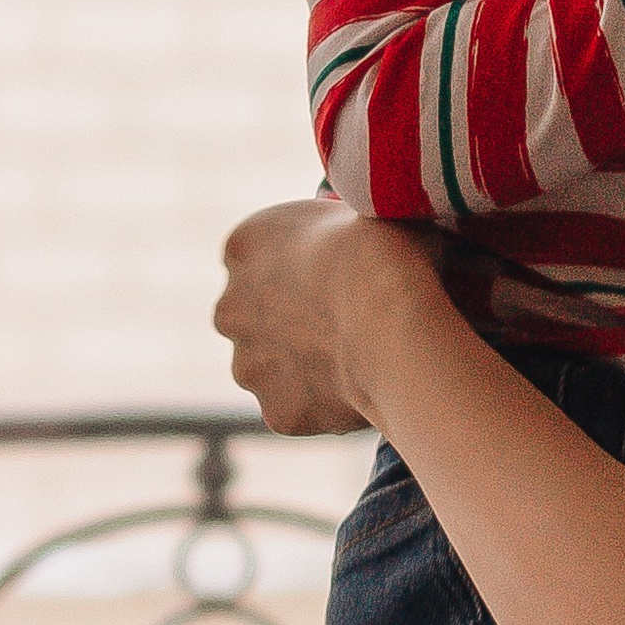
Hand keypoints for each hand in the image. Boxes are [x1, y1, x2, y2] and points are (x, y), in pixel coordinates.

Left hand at [214, 196, 438, 435]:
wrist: (393, 324)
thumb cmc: (390, 256)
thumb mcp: (365, 210)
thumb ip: (344, 226)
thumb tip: (366, 232)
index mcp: (244, 245)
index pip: (261, 256)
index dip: (303, 267)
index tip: (340, 275)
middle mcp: (230, 308)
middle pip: (256, 317)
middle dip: (291, 322)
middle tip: (349, 323)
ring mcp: (249, 367)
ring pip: (274, 369)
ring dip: (306, 367)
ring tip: (364, 360)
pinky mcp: (278, 414)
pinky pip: (304, 410)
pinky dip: (330, 405)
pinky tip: (369, 390)